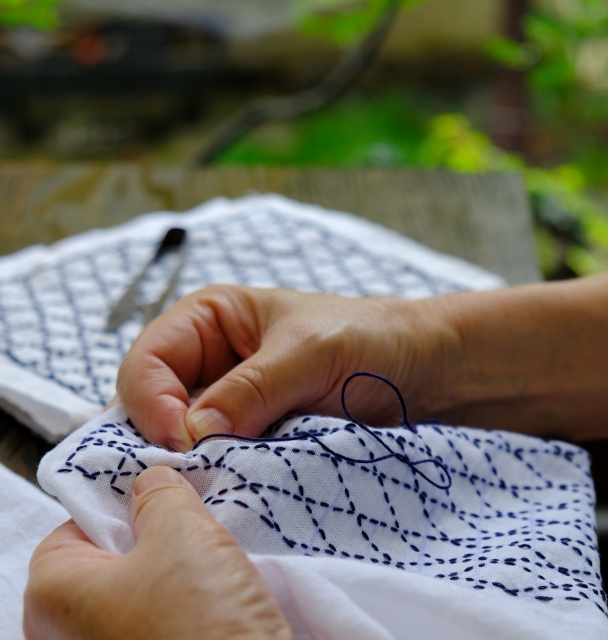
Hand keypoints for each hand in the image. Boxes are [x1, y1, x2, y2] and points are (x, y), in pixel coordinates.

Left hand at [24, 466, 291, 639]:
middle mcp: (69, 635)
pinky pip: (160, 616)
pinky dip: (186, 597)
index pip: (74, 526)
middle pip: (109, 557)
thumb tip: (151, 482)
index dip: (119, 503)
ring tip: (211, 551)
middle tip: (192, 518)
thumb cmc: (199, 621)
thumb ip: (158, 493)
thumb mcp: (181, 530)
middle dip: (154, 532)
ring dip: (176, 563)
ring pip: (140, 587)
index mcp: (53, 596)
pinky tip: (217, 586)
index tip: (159, 494)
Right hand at [116, 285, 457, 450]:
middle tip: (197, 470)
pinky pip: (217, 455)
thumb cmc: (366, 337)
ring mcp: (227, 399)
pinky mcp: (249, 432)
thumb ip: (250, 389)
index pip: (147, 361)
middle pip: (152, 403)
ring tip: (218, 479)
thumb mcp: (307, 353)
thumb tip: (192, 432)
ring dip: (196, 458)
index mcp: (208, 318)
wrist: (416, 368)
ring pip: (181, 436)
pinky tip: (236, 484)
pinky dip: (221, 471)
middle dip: (167, 436)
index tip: (183, 442)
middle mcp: (207, 359)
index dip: (152, 402)